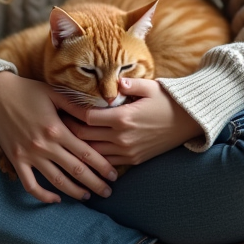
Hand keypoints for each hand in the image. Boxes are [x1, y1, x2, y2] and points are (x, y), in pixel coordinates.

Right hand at [0, 71, 117, 203]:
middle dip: (95, 184)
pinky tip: (56, 198)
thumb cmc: (27, 90)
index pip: (86, 153)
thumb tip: (101, 113)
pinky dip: (43, 196)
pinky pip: (30, 185)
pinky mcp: (16, 160)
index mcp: (57, 129)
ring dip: (74, 192)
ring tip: (87, 196)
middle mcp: (44, 145)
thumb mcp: (54, 93)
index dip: (102, 166)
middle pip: (76, 171)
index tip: (114, 175)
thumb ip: (77, 106)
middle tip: (107, 192)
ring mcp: (29, 155)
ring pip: (56, 181)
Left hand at [62, 78, 202, 165]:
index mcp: (123, 117)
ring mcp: (128, 151)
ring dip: (78, 147)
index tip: (58, 108)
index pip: (87, 117)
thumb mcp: (149, 86)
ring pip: (93, 153)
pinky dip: (94, 158)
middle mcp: (122, 137)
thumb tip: (114, 81)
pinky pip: (107, 162)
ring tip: (62, 139)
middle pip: (84, 137)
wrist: (189, 122)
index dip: (70, 113)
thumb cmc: (168, 99)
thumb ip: (129, 84)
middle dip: (67, 131)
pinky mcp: (133, 159)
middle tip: (53, 124)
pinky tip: (83, 153)